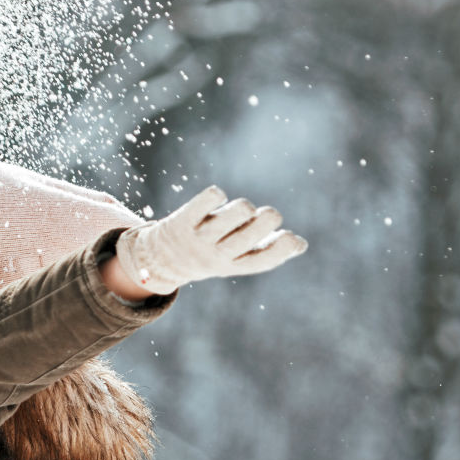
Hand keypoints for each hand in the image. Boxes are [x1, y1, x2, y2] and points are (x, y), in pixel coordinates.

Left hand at [117, 186, 306, 295]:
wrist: (159, 260)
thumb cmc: (209, 254)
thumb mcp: (235, 259)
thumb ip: (266, 251)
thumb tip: (300, 244)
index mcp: (233, 264)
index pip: (261, 261)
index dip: (281, 249)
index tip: (293, 238)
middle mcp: (216, 254)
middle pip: (251, 234)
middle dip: (267, 219)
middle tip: (265, 216)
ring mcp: (199, 237)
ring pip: (235, 213)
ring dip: (244, 207)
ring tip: (240, 211)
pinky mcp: (182, 221)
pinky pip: (206, 201)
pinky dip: (216, 195)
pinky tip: (215, 199)